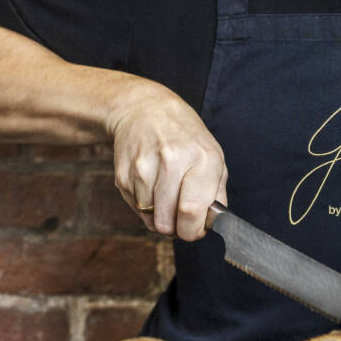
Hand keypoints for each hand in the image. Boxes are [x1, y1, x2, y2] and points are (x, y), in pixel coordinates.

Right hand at [107, 83, 226, 241]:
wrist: (144, 110)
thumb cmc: (184, 135)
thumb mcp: (212, 153)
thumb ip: (217, 191)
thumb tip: (212, 223)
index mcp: (202, 159)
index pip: (192, 212)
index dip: (194, 230)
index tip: (195, 228)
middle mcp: (172, 162)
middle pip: (168, 223)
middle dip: (176, 228)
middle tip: (180, 216)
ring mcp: (144, 168)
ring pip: (151, 220)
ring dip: (160, 216)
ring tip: (166, 195)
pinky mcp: (123, 175)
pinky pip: (137, 209)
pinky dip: (145, 205)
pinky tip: (151, 185)